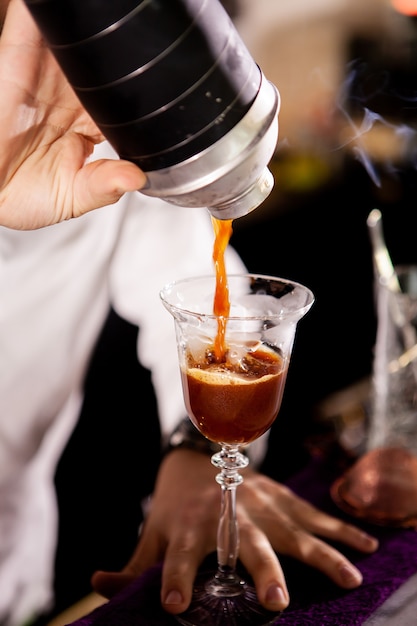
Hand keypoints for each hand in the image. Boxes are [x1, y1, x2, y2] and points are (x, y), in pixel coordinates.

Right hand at [0, 0, 145, 229]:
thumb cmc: (21, 194)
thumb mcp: (71, 197)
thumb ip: (104, 187)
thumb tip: (137, 178)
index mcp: (90, 125)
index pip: (127, 101)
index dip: (146, 93)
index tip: (167, 85)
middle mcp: (72, 96)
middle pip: (110, 64)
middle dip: (127, 52)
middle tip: (150, 41)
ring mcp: (48, 74)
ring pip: (82, 40)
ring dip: (97, 28)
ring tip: (118, 14)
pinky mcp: (19, 56)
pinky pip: (34, 24)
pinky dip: (49, 15)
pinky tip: (74, 12)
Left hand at [91, 448, 378, 614]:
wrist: (198, 457)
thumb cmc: (174, 507)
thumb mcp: (152, 533)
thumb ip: (133, 563)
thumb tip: (98, 581)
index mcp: (187, 528)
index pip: (175, 557)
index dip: (173, 578)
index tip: (174, 604)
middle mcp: (224, 516)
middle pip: (245, 545)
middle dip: (262, 571)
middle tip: (277, 602)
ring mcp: (258, 505)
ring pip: (293, 531)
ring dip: (321, 556)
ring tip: (348, 579)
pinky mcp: (280, 497)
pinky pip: (314, 516)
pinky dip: (342, 531)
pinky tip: (368, 548)